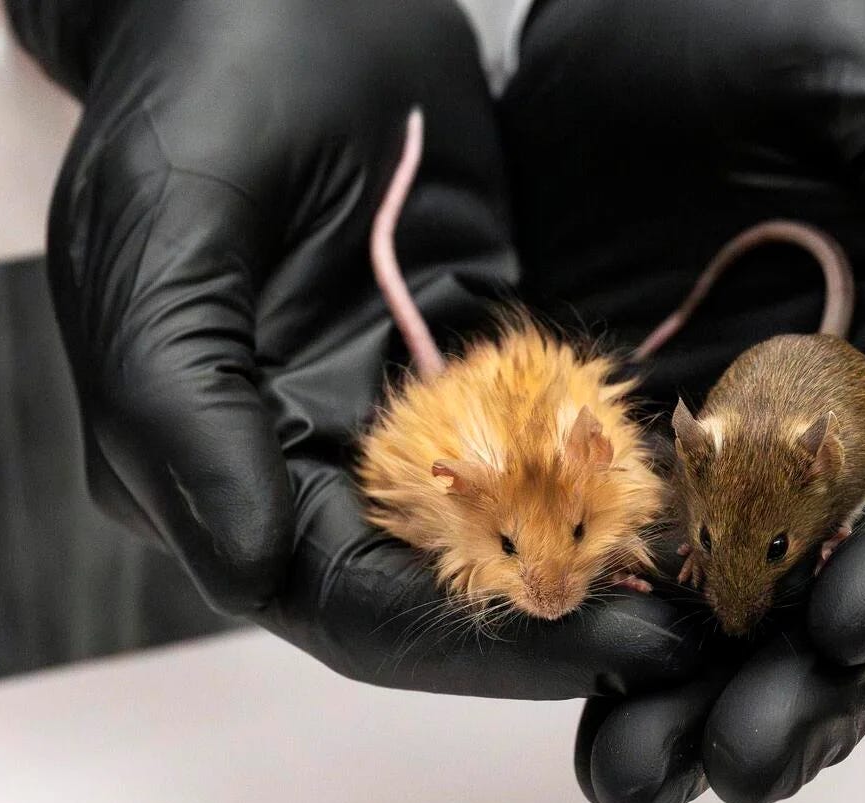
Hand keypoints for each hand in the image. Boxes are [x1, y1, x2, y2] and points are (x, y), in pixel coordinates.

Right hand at [5, 0, 701, 697]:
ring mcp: (392, 422)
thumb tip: (245, 569)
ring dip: (590, 570)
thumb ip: (179, 406)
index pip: (341, 604)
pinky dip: (601, 488)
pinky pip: (536, 452)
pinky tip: (677, 504)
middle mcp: (304, 467)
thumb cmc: (205, 90)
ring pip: (495, 540)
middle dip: (550, 622)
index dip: (466, 647)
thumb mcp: (166, 230)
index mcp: (211, 465)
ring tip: (697, 597)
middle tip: (676, 642)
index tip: (598, 651)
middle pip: (430, 595)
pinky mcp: (464, 372)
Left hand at [498, 0, 864, 802]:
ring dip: (721, 701)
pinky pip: (673, 576)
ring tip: (645, 775)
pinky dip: (642, 652)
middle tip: (734, 762)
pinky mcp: (674, 456)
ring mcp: (777, 445)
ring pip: (774, 607)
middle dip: (814, 684)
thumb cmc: (744, 19)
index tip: (844, 631)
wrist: (607, 26)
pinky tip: (601, 711)